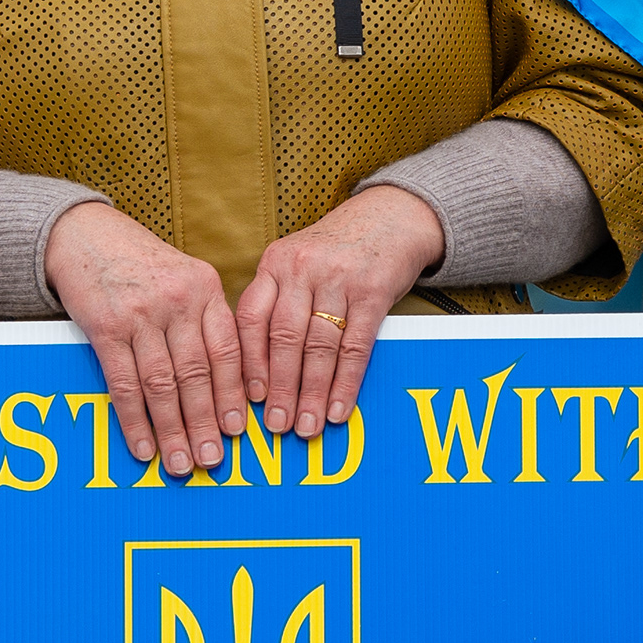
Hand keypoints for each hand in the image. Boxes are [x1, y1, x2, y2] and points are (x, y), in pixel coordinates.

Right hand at [44, 201, 241, 474]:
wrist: (83, 233)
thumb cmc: (139, 262)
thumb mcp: (184, 277)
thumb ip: (205, 319)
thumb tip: (226, 380)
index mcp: (206, 288)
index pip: (228, 350)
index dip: (234, 394)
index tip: (239, 429)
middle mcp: (179, 301)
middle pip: (198, 373)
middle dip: (206, 422)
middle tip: (213, 460)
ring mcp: (141, 314)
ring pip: (164, 384)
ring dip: (173, 429)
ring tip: (181, 463)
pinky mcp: (105, 327)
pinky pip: (125, 383)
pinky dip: (135, 420)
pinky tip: (143, 445)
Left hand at [236, 184, 446, 441]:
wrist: (392, 217)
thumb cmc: (339, 250)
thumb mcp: (298, 263)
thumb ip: (278, 302)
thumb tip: (259, 369)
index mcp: (275, 263)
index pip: (251, 319)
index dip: (249, 363)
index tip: (251, 399)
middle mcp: (301, 268)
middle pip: (284, 338)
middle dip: (281, 388)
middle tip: (277, 425)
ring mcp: (338, 278)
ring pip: (319, 347)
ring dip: (312, 392)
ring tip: (307, 425)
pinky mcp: (373, 290)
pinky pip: (356, 346)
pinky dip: (346, 382)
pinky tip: (339, 407)